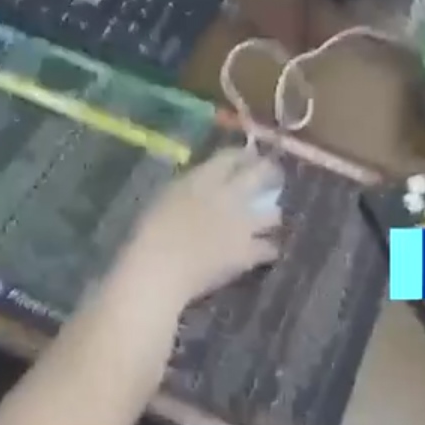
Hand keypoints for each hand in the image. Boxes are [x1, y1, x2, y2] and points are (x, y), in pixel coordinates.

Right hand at [114, 148, 281, 306]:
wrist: (159, 269)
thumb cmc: (150, 231)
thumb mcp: (165, 196)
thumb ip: (188, 185)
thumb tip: (202, 181)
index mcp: (204, 178)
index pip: (232, 156)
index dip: (242, 154)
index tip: (246, 156)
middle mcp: (230, 195)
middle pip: (262, 174)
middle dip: (269, 173)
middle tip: (270, 177)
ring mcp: (243, 225)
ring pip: (274, 213)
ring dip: (271, 214)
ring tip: (267, 218)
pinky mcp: (248, 252)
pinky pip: (270, 247)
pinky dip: (267, 248)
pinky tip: (263, 250)